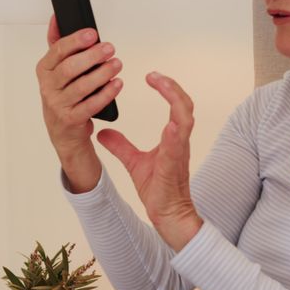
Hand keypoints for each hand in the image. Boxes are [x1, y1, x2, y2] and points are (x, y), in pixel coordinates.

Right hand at [35, 15, 123, 191]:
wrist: (64, 132)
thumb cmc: (63, 95)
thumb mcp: (57, 69)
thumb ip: (58, 44)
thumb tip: (57, 17)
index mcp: (44, 70)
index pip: (57, 51)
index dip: (75, 41)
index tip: (92, 33)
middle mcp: (48, 87)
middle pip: (69, 68)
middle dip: (91, 56)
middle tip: (109, 48)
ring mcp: (58, 105)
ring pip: (81, 86)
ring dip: (102, 74)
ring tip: (117, 64)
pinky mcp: (71, 119)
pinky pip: (91, 105)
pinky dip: (106, 94)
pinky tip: (117, 84)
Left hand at [97, 72, 203, 251]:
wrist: (168, 215)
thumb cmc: (158, 189)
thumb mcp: (133, 162)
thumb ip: (120, 145)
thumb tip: (103, 132)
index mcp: (172, 137)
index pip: (175, 104)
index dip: (167, 87)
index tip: (151, 75)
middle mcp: (179, 140)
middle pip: (184, 105)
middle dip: (173, 86)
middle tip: (155, 74)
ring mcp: (179, 152)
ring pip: (186, 120)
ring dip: (176, 101)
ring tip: (163, 85)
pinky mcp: (173, 167)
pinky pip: (178, 147)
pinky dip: (175, 134)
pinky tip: (170, 124)